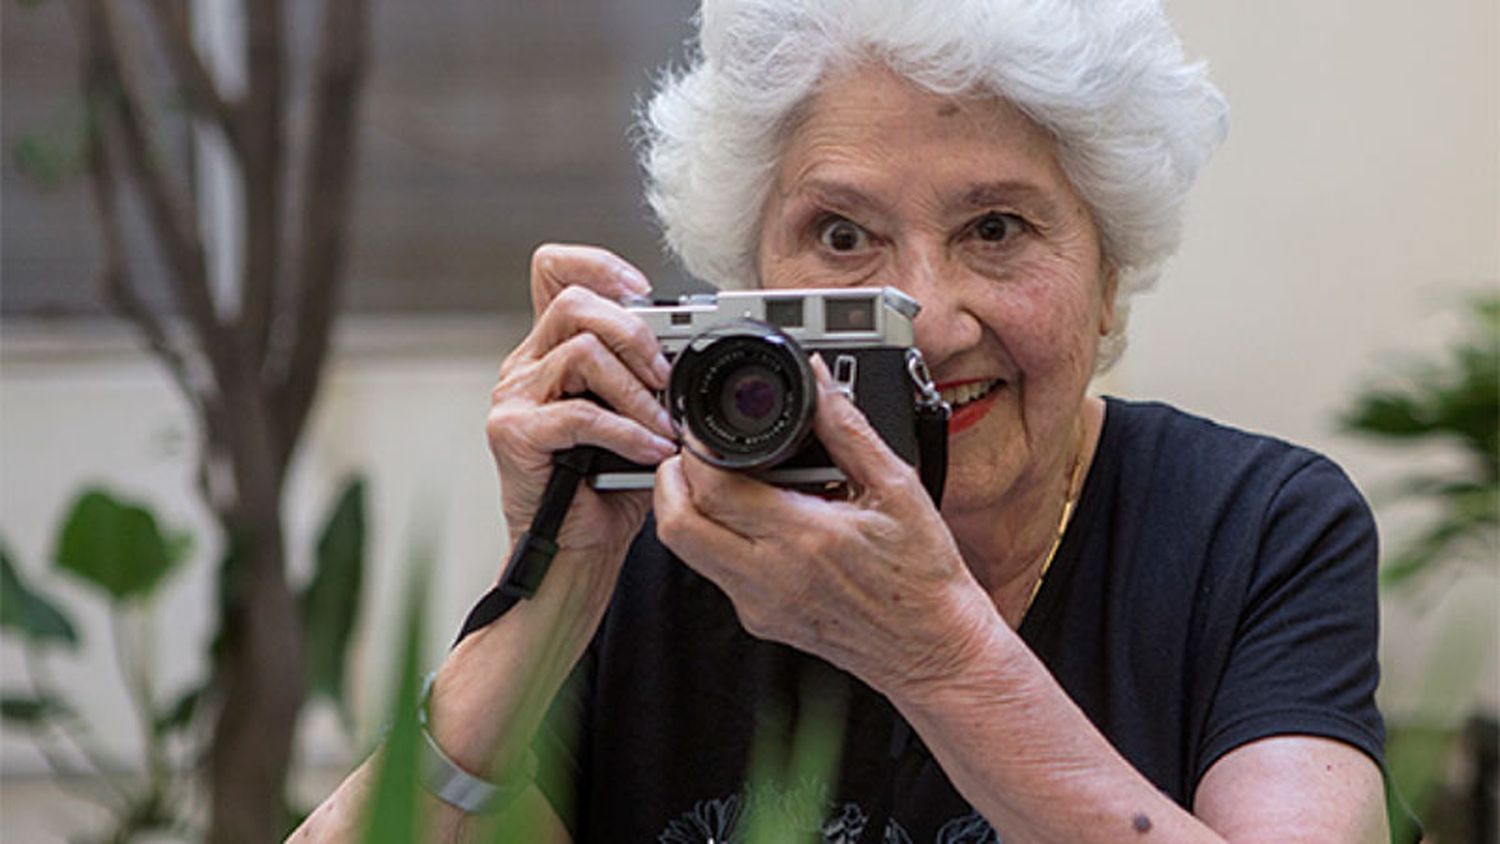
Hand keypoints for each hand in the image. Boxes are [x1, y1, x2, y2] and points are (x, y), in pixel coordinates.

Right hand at [486, 244, 676, 606]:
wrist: (577, 550)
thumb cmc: (607, 486)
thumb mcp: (637, 416)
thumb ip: (648, 375)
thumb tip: (691, 347)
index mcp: (551, 348)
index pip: (553, 268)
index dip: (598, 264)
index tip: (642, 292)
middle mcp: (525, 364)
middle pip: (575, 301)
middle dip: (635, 333)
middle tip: (666, 378)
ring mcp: (513, 397)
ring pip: (582, 352)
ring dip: (636, 390)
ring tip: (664, 426)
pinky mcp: (512, 434)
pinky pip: (578, 415)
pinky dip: (626, 432)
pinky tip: (649, 451)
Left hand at [653, 357, 994, 695]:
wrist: (931, 648)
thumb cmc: (921, 575)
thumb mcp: (896, 488)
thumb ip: (848, 429)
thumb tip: (818, 382)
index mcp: (803, 538)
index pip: (713, 491)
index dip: (695, 451)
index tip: (705, 430)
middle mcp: (769, 577)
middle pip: (676, 526)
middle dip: (669, 480)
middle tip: (692, 454)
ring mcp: (759, 604)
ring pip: (686, 552)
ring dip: (686, 509)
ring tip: (718, 480)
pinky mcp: (759, 620)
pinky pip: (714, 571)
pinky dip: (714, 537)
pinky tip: (750, 518)